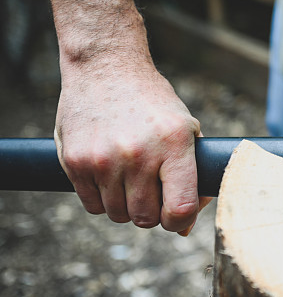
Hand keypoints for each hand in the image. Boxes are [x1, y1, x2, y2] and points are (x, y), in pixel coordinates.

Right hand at [55, 56, 205, 232]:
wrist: (107, 68)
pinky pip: (92, 205)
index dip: (181, 221)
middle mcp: (138, 153)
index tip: (179, 216)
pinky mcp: (75, 161)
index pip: (180, 208)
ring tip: (131, 179)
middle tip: (153, 193)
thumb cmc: (153, 104)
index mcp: (174, 144)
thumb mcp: (185, 129)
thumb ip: (192, 177)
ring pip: (118, 214)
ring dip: (127, 206)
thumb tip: (186, 227)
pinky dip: (103, 199)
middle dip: (153, 213)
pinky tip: (110, 175)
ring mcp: (104, 159)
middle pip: (146, 217)